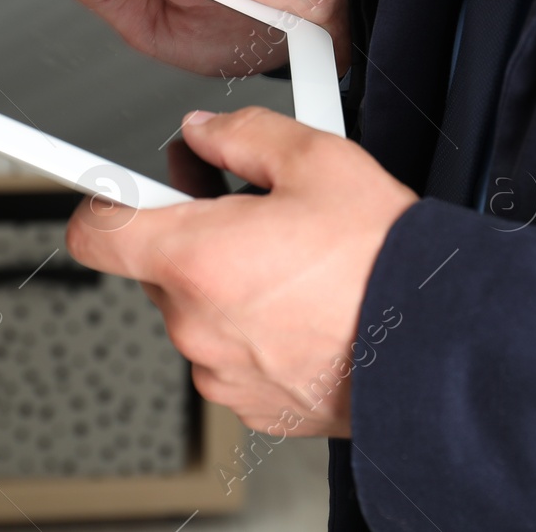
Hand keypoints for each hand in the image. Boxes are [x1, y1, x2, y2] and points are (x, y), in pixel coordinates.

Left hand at [65, 107, 417, 436]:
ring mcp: (221, 372)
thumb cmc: (382, 261)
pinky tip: (304, 312)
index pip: (97, 234)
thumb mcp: (318, 159)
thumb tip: (204, 130)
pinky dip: (254, 333)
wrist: (437, 343)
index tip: (128, 196)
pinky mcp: (252, 405)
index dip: (107, 205)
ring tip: (294, 271)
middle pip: (158, 270)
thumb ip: (244, 132)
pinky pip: (230, 357)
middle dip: (194, 240)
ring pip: (197, 314)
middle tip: (254, 220)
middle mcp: (196, 324)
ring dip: (227, 290)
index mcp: (196, 258)